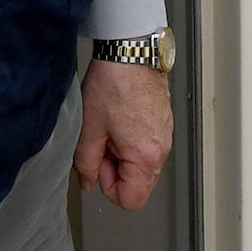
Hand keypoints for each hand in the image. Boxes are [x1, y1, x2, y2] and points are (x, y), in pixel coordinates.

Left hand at [74, 59, 172, 208]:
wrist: (131, 51)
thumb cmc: (113, 84)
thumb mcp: (89, 128)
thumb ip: (86, 162)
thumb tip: (88, 181)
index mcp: (146, 157)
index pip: (131, 200)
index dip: (108, 186)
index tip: (98, 162)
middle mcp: (162, 150)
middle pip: (138, 183)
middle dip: (115, 170)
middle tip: (101, 142)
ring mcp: (165, 135)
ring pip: (141, 164)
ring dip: (122, 153)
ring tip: (110, 127)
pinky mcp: (163, 122)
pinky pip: (146, 145)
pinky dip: (131, 140)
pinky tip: (119, 118)